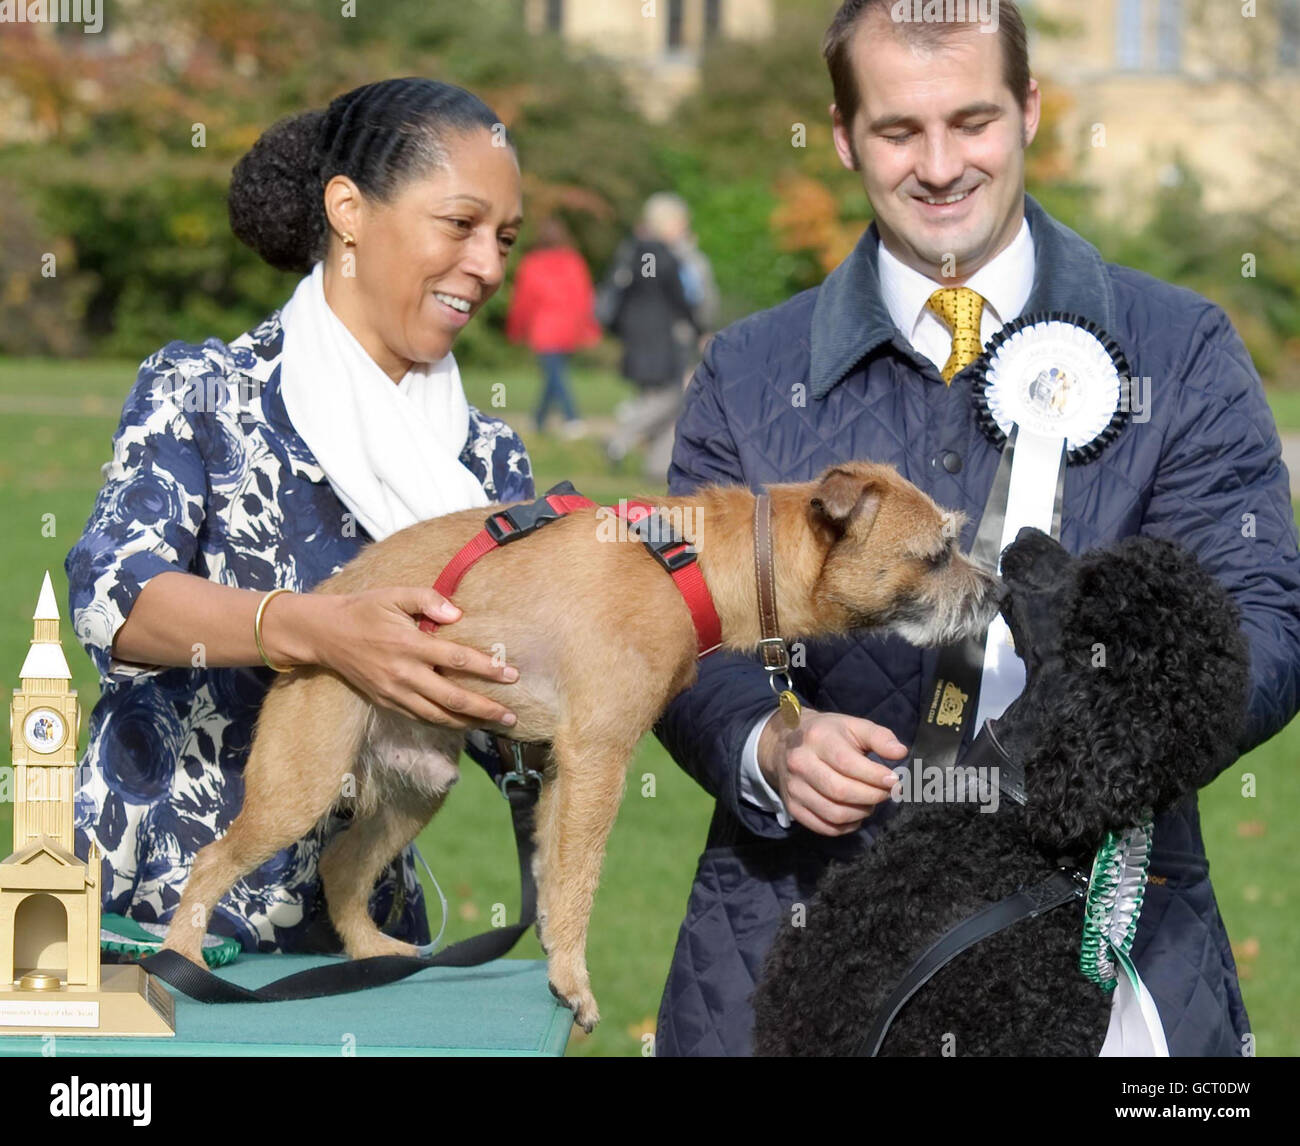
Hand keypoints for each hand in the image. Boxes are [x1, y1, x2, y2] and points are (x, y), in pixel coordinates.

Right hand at [304, 587, 519, 730]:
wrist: (325, 634)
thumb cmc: (365, 610)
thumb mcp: (394, 594)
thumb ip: (428, 599)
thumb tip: (457, 613)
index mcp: (409, 644)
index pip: (457, 659)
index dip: (487, 669)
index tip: (512, 675)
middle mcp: (404, 673)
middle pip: (453, 698)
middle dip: (485, 709)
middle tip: (511, 717)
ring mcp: (395, 692)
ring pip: (438, 716)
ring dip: (468, 723)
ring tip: (493, 726)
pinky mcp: (386, 702)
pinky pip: (420, 718)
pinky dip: (444, 723)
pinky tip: (462, 724)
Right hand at [756, 707, 907, 835]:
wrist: (784, 742)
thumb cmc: (827, 734)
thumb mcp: (853, 726)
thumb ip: (879, 737)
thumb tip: (900, 752)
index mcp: (817, 739)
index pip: (847, 763)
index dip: (874, 775)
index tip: (894, 780)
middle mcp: (800, 764)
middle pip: (840, 791)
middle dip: (872, 796)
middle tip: (887, 793)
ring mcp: (794, 788)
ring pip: (834, 813)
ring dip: (861, 813)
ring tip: (871, 802)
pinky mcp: (793, 807)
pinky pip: (825, 827)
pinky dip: (847, 826)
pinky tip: (856, 814)